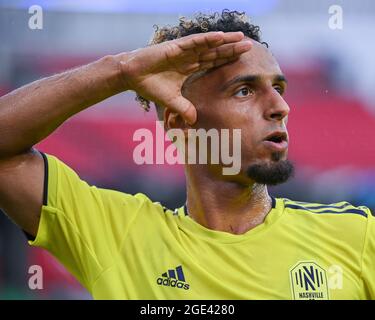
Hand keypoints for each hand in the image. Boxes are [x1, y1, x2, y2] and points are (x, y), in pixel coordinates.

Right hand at [118, 32, 251, 124]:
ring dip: (225, 41)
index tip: (242, 60)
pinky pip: (194, 42)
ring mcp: (183, 51)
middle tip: (250, 47)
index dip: (227, 60)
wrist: (132, 77)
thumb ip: (184, 109)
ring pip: (208, 44)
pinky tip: (221, 37)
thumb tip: (193, 122)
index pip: (213, 62)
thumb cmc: (150, 86)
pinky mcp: (175, 47)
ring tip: (242, 38)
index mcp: (190, 67)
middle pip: (215, 52)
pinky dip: (207, 39)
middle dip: (232, 50)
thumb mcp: (172, 101)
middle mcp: (189, 57)